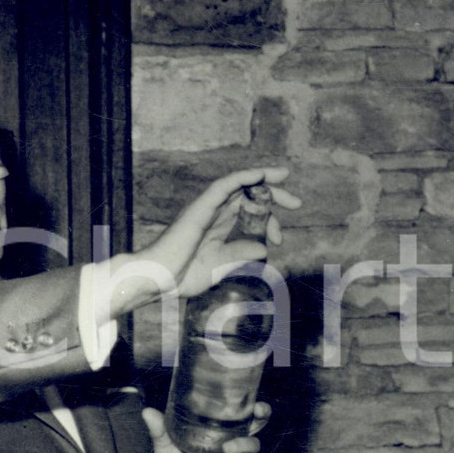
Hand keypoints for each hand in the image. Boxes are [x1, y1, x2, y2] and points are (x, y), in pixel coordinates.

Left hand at [144, 402, 270, 452]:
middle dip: (261, 416)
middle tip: (257, 412)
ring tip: (227, 447)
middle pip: (255, 425)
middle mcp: (228, 442)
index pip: (237, 411)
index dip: (248, 400)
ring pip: (251, 446)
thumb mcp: (164, 448)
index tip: (250, 393)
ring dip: (242, 443)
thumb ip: (159, 431)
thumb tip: (147, 411)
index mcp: (216, 430)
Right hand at [153, 167, 299, 298]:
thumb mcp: (220, 266)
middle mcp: (213, 213)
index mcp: (217, 226)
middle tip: (296, 203)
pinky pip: (223, 185)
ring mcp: (206, 208)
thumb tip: (264, 248)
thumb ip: (240, 255)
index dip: (268, 220)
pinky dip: (242, 177)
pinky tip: (260, 175)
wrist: (157, 278)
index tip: (280, 238)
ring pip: (238, 185)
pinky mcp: (200, 207)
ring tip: (284, 178)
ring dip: (262, 179)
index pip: (247, 212)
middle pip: (247, 195)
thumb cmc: (182, 275)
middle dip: (273, 195)